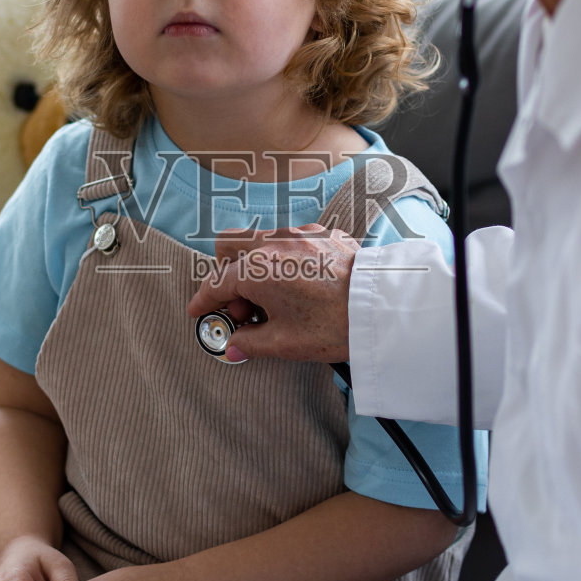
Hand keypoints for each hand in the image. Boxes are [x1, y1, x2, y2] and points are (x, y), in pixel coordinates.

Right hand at [186, 225, 357, 363]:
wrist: (381, 307)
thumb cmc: (335, 324)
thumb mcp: (285, 343)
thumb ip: (251, 342)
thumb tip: (235, 346)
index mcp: (257, 269)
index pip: (216, 283)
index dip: (204, 300)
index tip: (199, 311)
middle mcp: (273, 243)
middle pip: (229, 246)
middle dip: (225, 274)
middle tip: (242, 307)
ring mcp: (299, 234)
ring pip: (259, 241)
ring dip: (254, 267)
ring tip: (273, 300)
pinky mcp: (322, 234)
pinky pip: (288, 241)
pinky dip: (281, 261)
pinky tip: (297, 286)